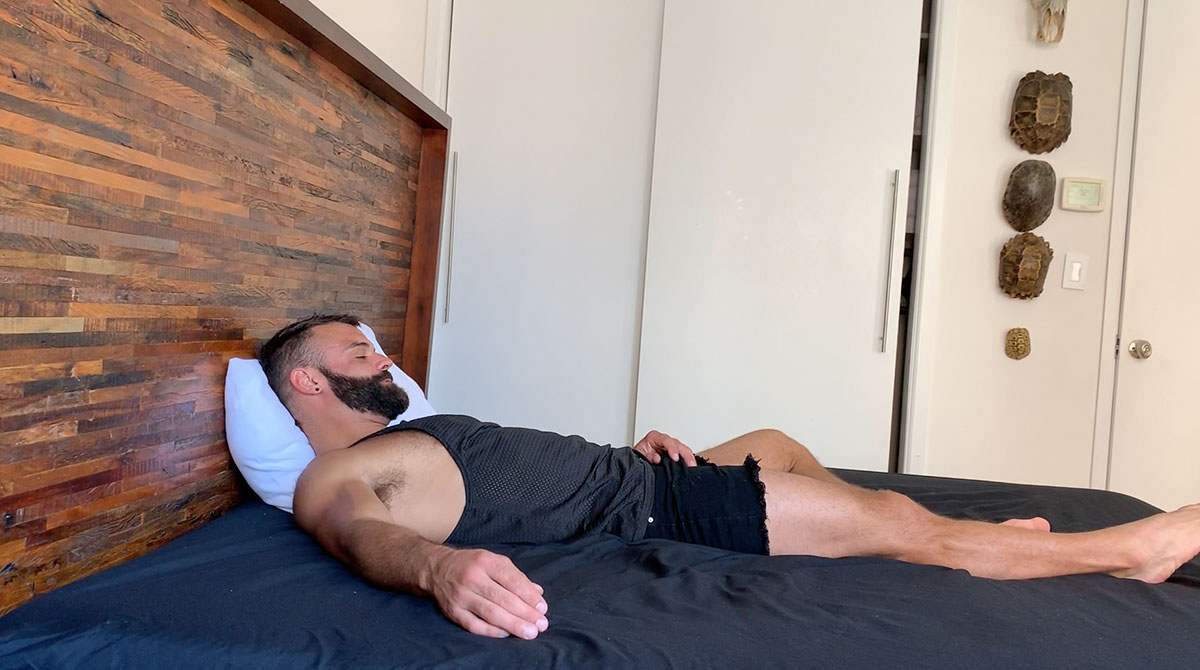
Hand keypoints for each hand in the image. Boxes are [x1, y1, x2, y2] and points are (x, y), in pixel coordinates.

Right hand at [425, 547, 548, 639]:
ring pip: (490, 613)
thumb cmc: (472, 565)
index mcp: (486, 562)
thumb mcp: (495, 561)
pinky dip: (492, 631)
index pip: (512, 580)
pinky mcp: (453, 611)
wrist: (437, 568)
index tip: (542, 608)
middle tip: (541, 625)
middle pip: (503, 599)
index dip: (529, 596)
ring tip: (529, 633)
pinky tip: (506, 633)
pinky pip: (474, 625)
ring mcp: (461, 595)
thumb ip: (517, 577)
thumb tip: (538, 593)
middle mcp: (472, 577)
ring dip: (513, 624)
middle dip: (525, 613)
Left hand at [632, 430, 697, 466]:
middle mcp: (663, 441)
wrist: (635, 464)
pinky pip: (683, 454)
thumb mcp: (638, 456)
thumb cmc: (637, 458)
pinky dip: (688, 459)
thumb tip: (657, 458)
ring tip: (693, 465)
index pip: (666, 440)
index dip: (672, 448)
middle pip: (677, 443)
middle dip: (685, 453)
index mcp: (653, 438)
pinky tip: (692, 465)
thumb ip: (647, 457)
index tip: (675, 458)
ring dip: (689, 456)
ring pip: (683, 448)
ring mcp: (669, 447)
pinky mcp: (673, 454)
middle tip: (689, 463)